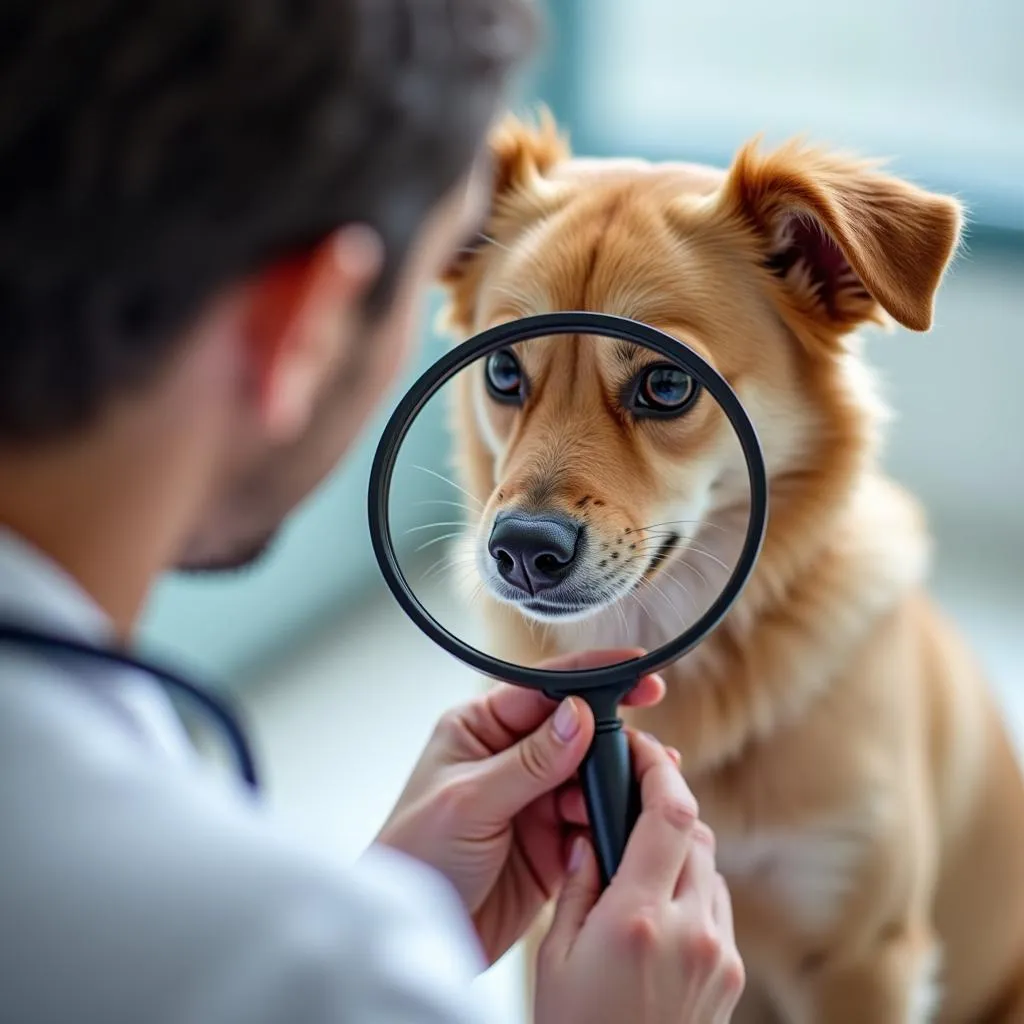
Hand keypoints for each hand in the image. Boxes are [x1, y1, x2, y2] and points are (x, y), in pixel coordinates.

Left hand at [375, 649, 666, 962]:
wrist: (416, 936)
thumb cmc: (416, 857)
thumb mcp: (469, 801)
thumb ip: (529, 761)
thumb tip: (578, 714)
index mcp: (480, 728)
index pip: (542, 689)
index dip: (592, 678)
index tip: (636, 672)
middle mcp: (510, 757)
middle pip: (576, 730)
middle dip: (613, 738)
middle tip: (648, 750)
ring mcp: (533, 799)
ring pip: (591, 776)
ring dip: (615, 784)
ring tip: (635, 794)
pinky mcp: (551, 841)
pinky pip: (594, 820)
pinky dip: (612, 822)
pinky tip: (625, 826)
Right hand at [535, 733, 744, 1023]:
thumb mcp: (555, 955)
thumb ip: (577, 887)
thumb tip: (589, 838)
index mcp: (638, 919)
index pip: (670, 815)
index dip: (660, 768)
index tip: (642, 748)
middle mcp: (691, 930)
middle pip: (695, 831)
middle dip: (664, 809)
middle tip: (629, 807)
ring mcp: (719, 954)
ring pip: (710, 867)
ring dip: (679, 851)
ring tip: (638, 868)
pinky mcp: (731, 974)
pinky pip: (717, 905)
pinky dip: (693, 890)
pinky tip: (659, 910)